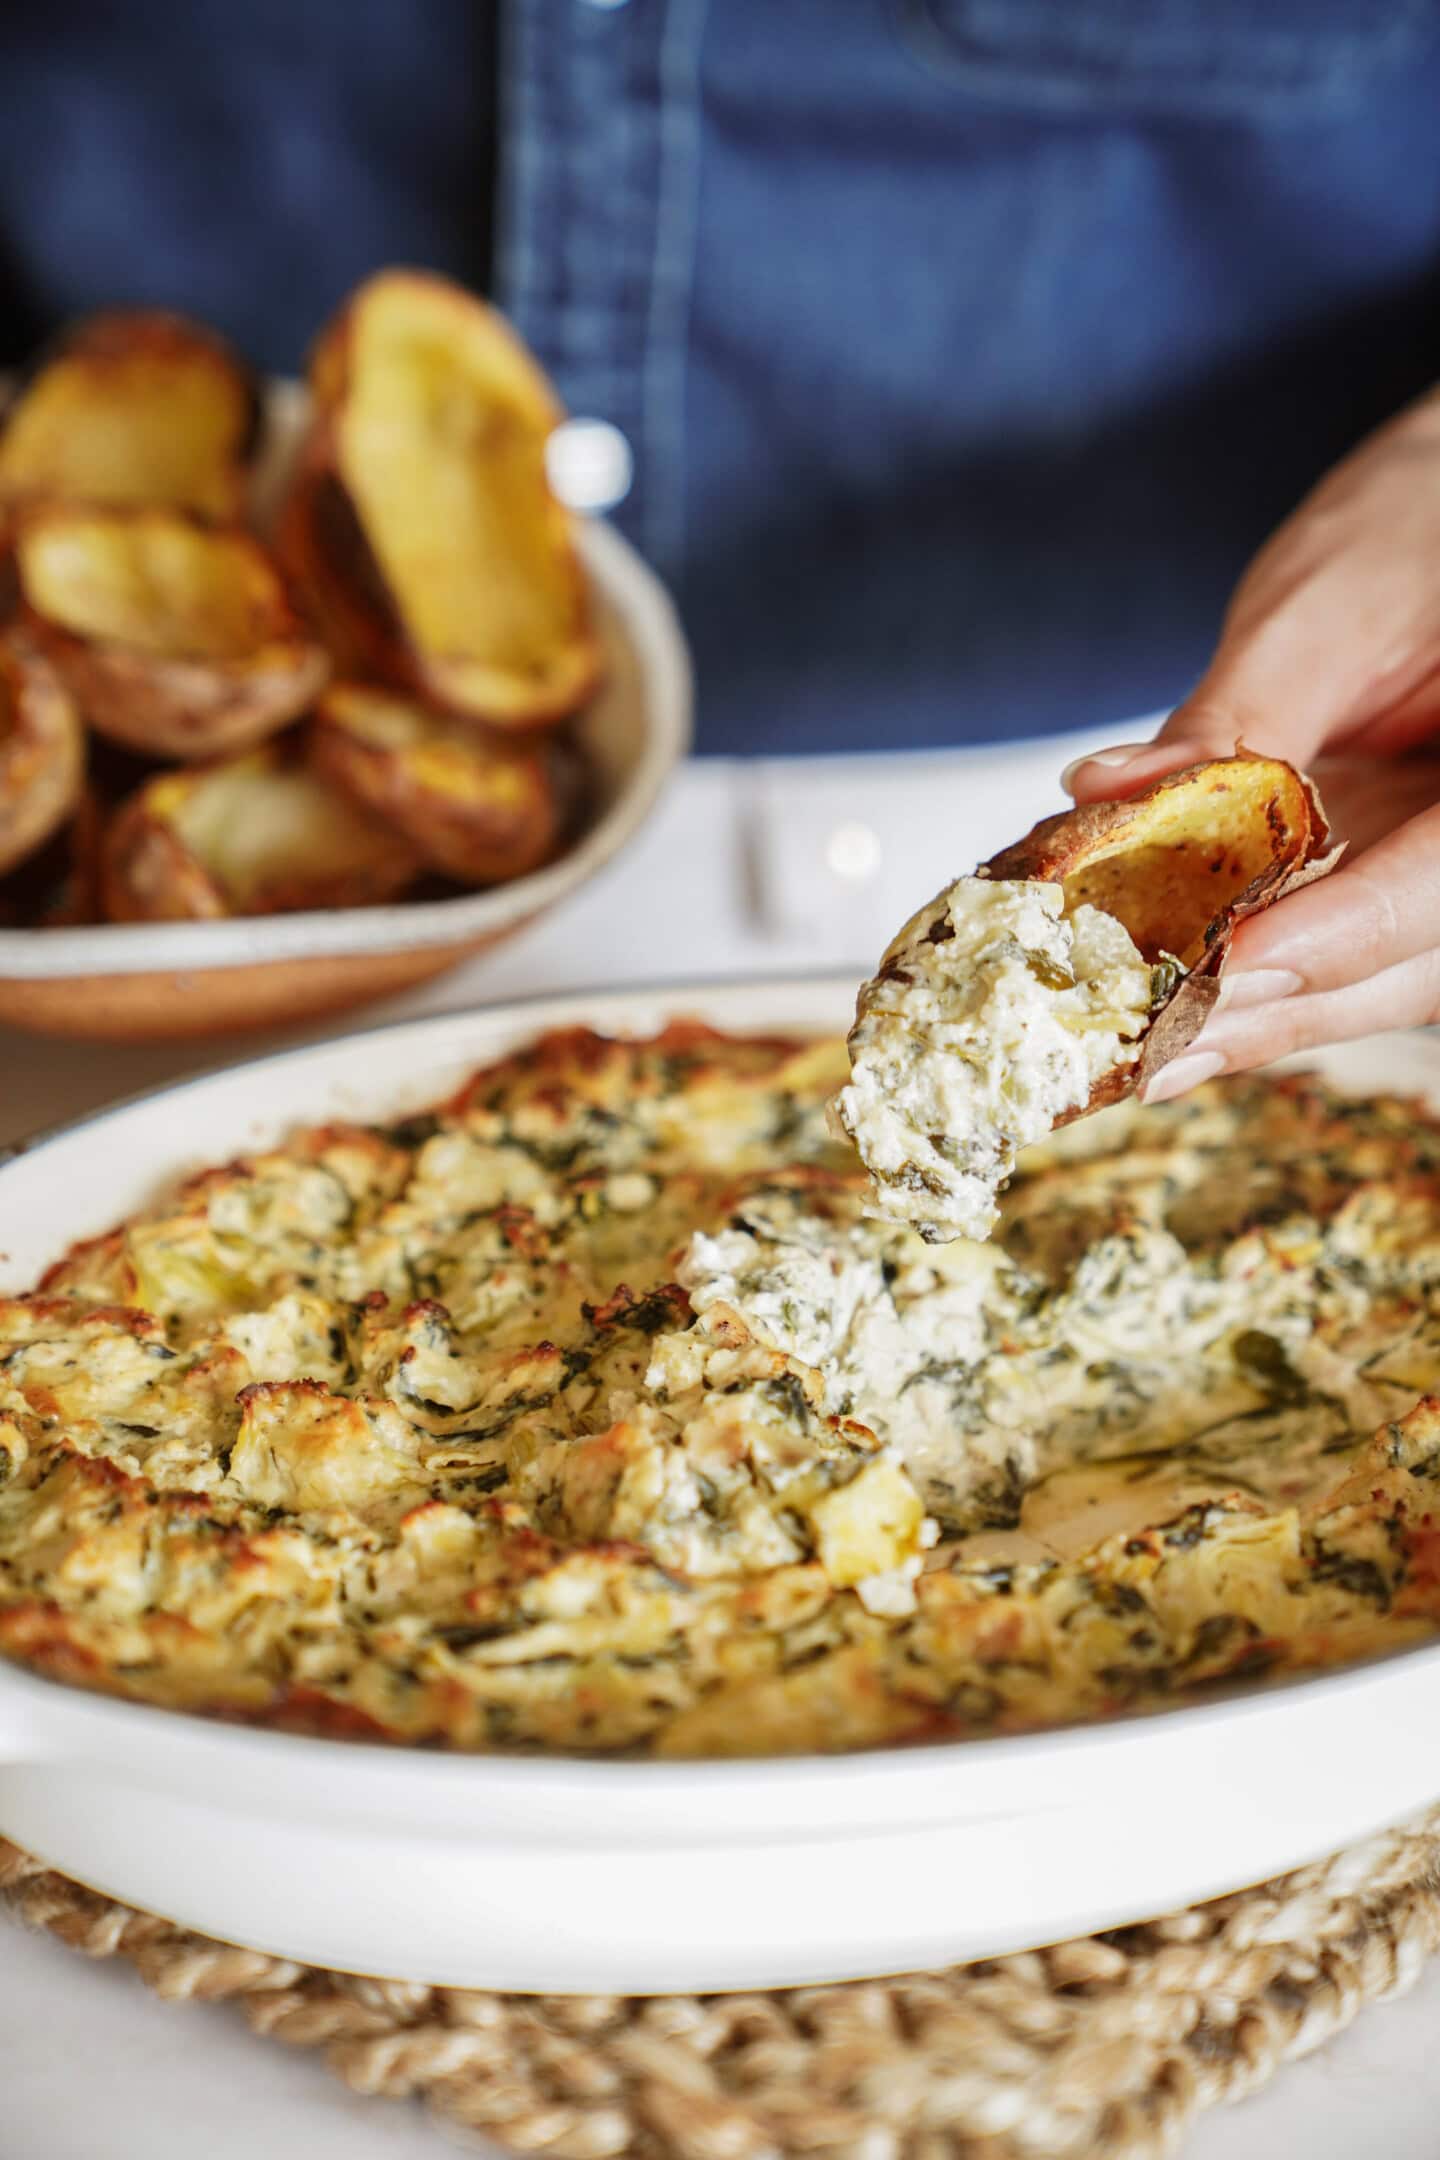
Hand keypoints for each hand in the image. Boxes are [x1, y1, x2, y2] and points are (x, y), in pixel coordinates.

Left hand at [1062, 384, 1439, 1101]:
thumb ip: (1238, 714)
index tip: (1229, 966)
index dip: (1336, 937)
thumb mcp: (1324, 605)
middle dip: (1276, 1008)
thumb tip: (1112, 792)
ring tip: (1139, 1052)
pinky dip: (1250, 973)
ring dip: (1255, 1015)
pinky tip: (1163, 1002)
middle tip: (1153, 1047)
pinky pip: (1338, 937)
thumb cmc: (1418, 517)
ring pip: (1373, 973)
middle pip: (1407, 961)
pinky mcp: (1400, 867)